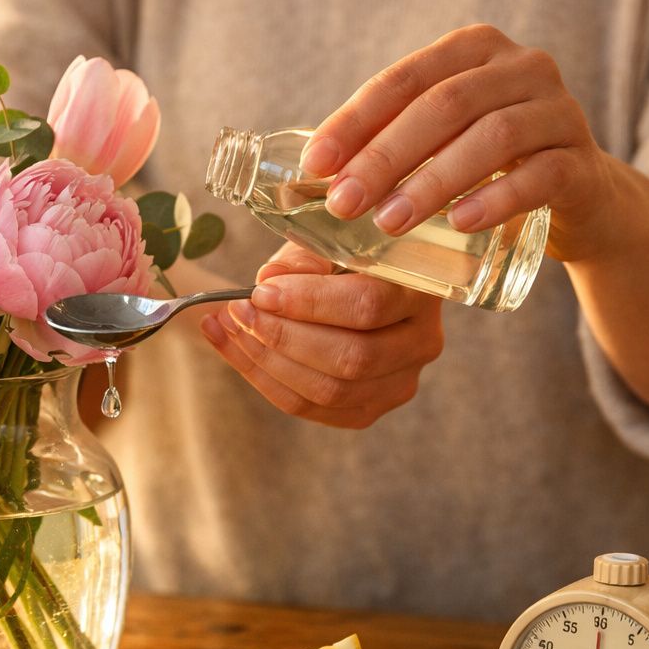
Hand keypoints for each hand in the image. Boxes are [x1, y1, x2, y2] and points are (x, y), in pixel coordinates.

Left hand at [200, 242, 443, 428]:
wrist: (351, 284)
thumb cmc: (341, 254)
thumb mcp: (328, 238)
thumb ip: (304, 256)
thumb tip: (270, 281)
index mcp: (419, 290)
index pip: (367, 305)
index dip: (309, 303)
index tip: (260, 291)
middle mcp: (421, 342)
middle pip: (351, 358)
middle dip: (283, 337)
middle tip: (238, 310)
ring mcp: (398, 383)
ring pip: (329, 391)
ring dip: (266, 361)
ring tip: (227, 326)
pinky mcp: (367, 409)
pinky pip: (309, 408)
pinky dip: (262, 379)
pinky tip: (231, 347)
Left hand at [298, 23, 618, 262]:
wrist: (581, 200)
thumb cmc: (488, 166)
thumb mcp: (438, 142)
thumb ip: (388, 141)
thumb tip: (308, 174)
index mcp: (474, 49)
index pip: (403, 79)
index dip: (355, 121)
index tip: (314, 165)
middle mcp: (522, 66)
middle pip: (444, 105)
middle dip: (385, 156)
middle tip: (343, 203)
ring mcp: (560, 111)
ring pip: (492, 137)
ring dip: (432, 181)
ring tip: (388, 222)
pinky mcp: (584, 163)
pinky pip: (541, 175)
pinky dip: (497, 199)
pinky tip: (460, 224)